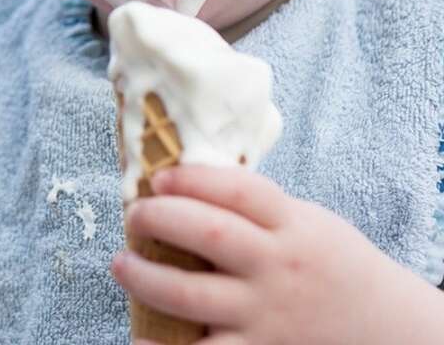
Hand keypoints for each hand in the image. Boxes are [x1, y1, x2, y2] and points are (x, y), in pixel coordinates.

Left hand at [110, 165, 443, 343]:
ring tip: (121, 264)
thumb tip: (181, 177)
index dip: (190, 179)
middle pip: (207, 232)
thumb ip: (254, 205)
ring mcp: (266, 313)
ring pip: (191, 294)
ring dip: (144, 277)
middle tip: (134, 216)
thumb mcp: (305, 220)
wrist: (384, 327)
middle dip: (158, 218)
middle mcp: (276, 267)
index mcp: (290, 224)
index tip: (157, 177)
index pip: (236, 189)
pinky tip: (137, 336)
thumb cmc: (329, 264)